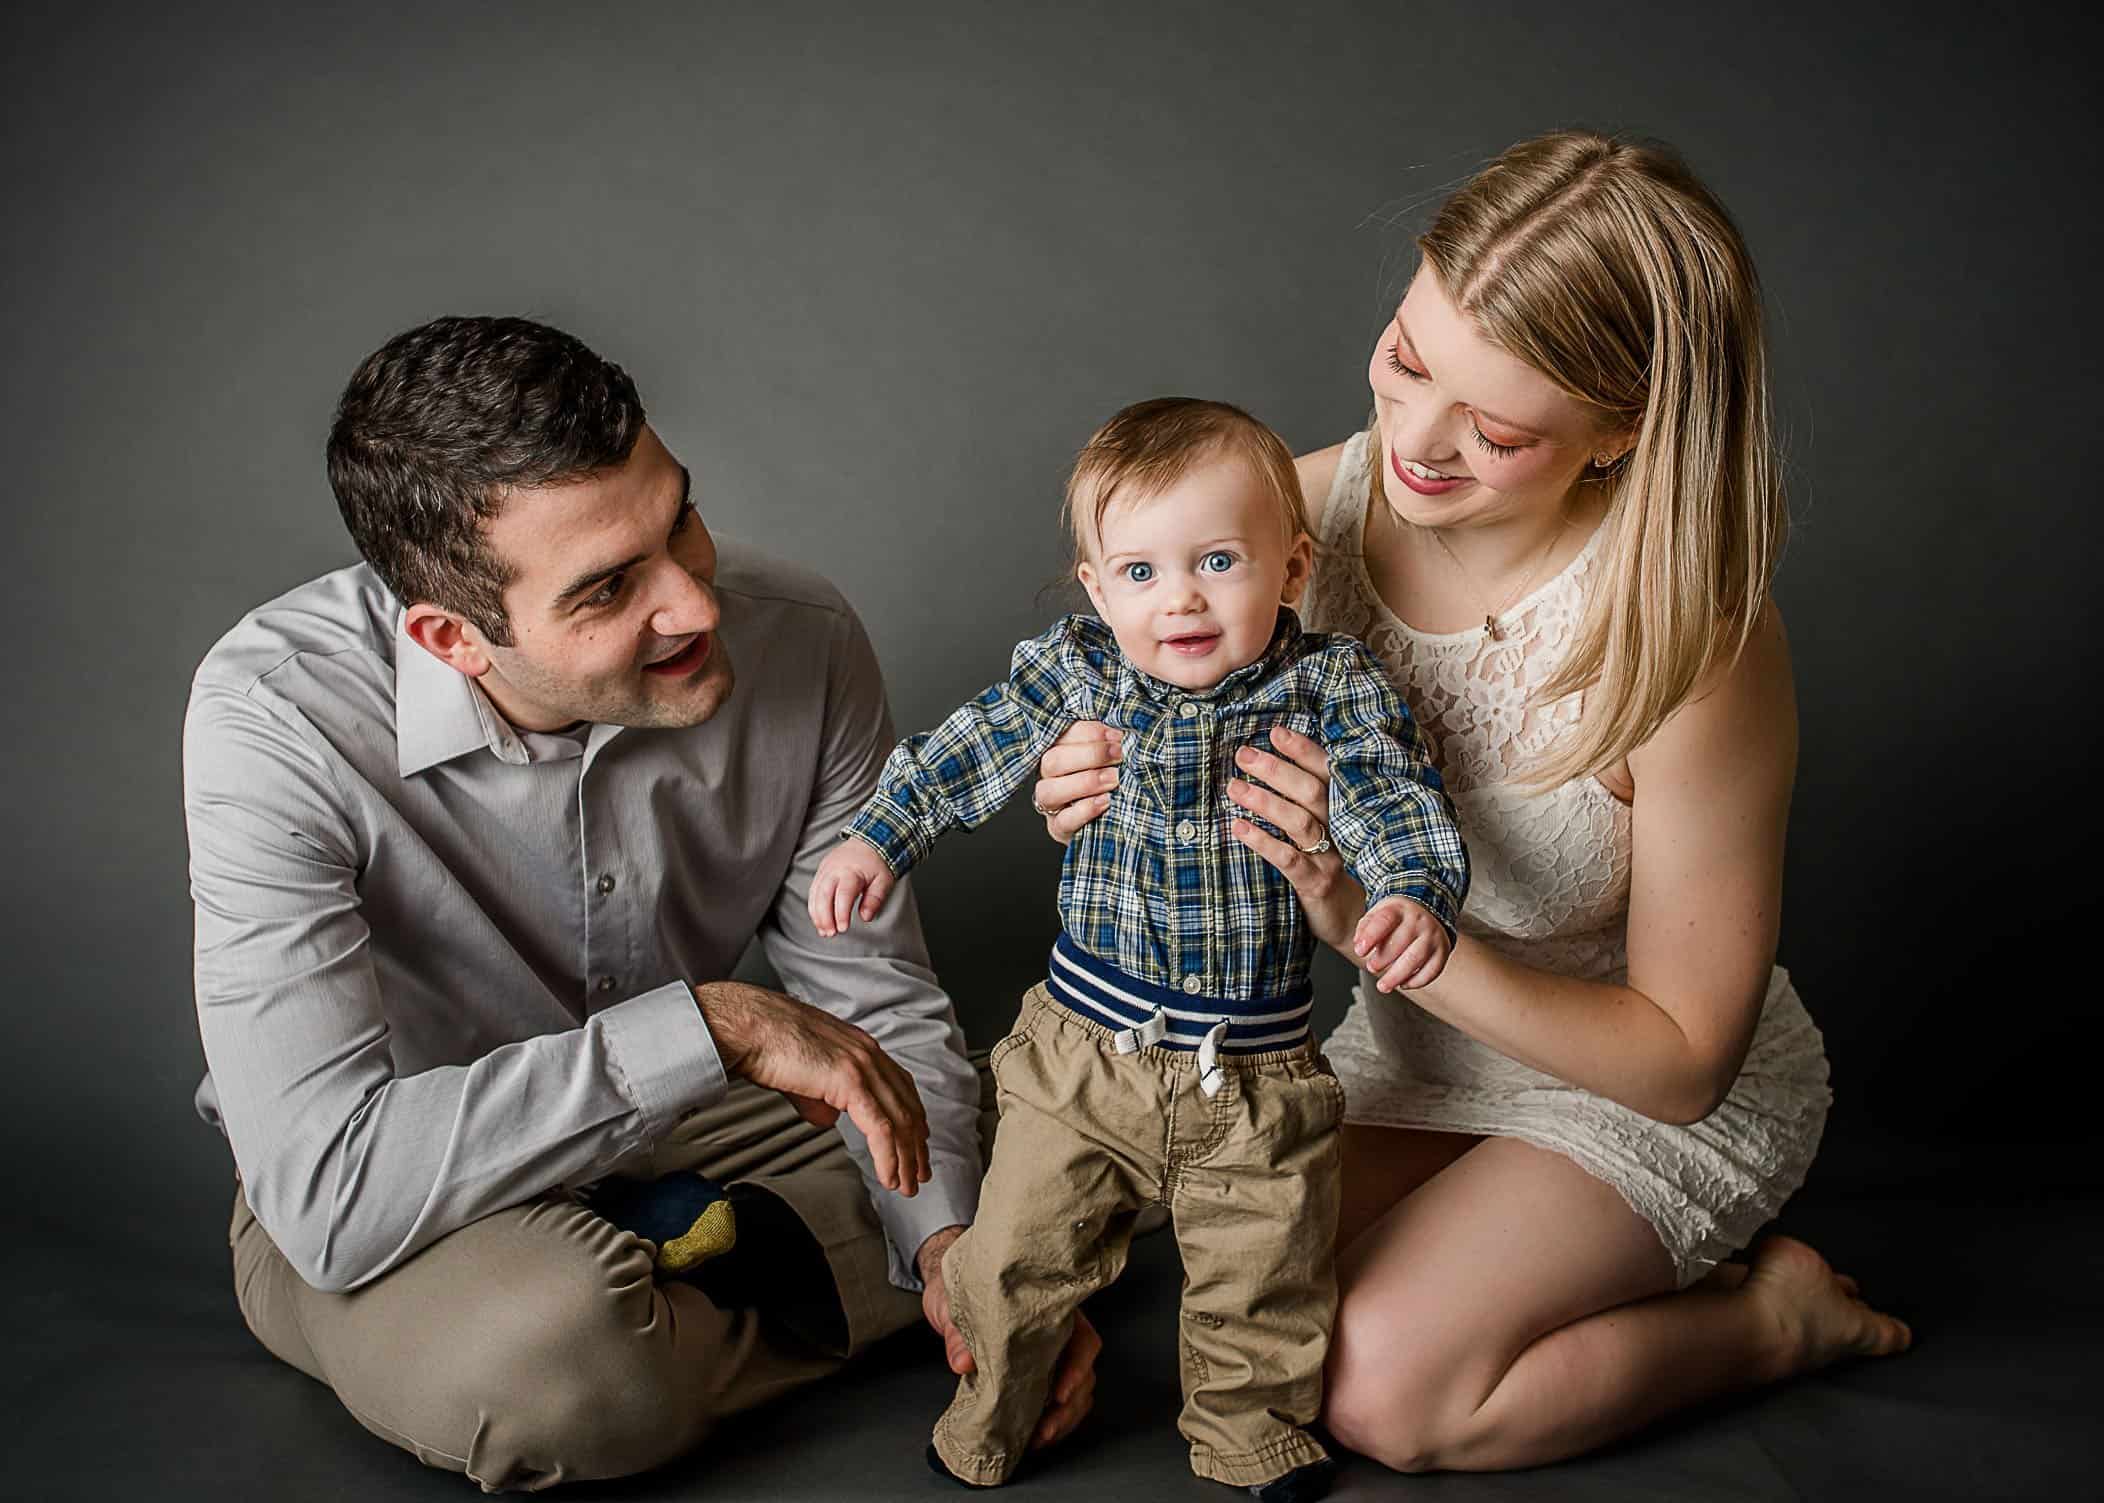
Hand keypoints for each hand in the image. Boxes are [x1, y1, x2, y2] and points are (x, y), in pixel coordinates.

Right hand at [690, 979, 930, 1194]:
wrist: (750, 1027)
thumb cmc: (767, 1045)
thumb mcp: (804, 1075)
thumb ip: (821, 1098)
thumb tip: (829, 1119)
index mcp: (861, 1047)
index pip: (901, 1087)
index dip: (913, 1118)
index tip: (916, 1145)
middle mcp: (869, 1053)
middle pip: (907, 1106)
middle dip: (916, 1145)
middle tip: (920, 1174)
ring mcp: (863, 1065)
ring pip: (899, 1120)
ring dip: (906, 1159)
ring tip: (906, 1185)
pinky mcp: (851, 1081)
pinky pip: (880, 1127)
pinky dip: (888, 1157)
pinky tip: (888, 1176)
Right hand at [808, 838, 895, 936]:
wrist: (868, 840)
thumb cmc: (877, 862)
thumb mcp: (883, 880)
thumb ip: (875, 899)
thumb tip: (866, 917)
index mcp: (851, 871)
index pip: (843, 894)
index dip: (840, 913)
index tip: (843, 929)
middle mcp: (834, 870)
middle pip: (824, 895)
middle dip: (824, 917)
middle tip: (830, 934)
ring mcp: (825, 870)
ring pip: (815, 894)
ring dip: (817, 915)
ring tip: (824, 931)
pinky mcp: (821, 872)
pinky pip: (813, 891)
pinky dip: (814, 907)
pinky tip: (819, 920)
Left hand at [919, 1226, 1098, 1449]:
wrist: (946, 1294)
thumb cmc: (958, 1292)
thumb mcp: (953, 1305)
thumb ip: (959, 1332)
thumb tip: (963, 1362)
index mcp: (1047, 1308)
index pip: (1080, 1335)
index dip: (1077, 1366)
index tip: (1060, 1392)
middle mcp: (1056, 1331)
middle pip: (1083, 1369)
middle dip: (1070, 1404)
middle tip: (1047, 1428)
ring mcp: (1050, 1354)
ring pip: (1078, 1389)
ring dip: (1065, 1418)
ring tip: (1041, 1437)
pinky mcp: (1037, 1374)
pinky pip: (1060, 1400)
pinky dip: (1055, 1421)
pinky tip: (1037, 1435)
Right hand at [1031, 721, 1121, 844]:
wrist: (1116, 817)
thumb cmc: (1113, 778)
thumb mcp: (1112, 756)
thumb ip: (1110, 742)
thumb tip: (1121, 730)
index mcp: (1057, 751)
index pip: (1060, 736)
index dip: (1088, 733)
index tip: (1115, 736)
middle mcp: (1048, 777)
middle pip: (1052, 761)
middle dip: (1089, 755)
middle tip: (1118, 756)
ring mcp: (1051, 804)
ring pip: (1049, 790)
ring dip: (1085, 782)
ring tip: (1114, 779)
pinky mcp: (1058, 828)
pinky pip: (1063, 821)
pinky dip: (1084, 810)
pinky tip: (1105, 801)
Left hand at [1227, 726, 1366, 952]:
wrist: (1358, 923)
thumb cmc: (1337, 870)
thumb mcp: (1332, 834)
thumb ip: (1311, 806)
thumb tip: (1274, 770)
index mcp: (1345, 813)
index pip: (1326, 773)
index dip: (1303, 751)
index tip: (1275, 732)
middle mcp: (1342, 831)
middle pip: (1311, 791)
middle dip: (1276, 769)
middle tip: (1243, 754)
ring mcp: (1331, 858)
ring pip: (1299, 821)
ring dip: (1264, 801)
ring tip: (1233, 787)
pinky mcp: (1317, 885)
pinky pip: (1288, 860)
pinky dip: (1262, 842)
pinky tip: (1238, 828)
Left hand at [1352, 896, 1451, 991]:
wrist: (1426, 911)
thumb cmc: (1396, 918)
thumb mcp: (1378, 914)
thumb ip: (1365, 928)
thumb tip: (1359, 944)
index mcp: (1399, 910)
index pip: (1384, 921)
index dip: (1371, 937)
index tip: (1360, 951)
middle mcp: (1418, 921)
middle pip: (1401, 942)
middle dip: (1383, 958)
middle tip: (1371, 967)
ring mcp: (1432, 937)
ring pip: (1416, 958)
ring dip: (1397, 975)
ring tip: (1383, 986)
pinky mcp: (1442, 951)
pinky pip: (1432, 970)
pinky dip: (1416, 981)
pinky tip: (1403, 984)